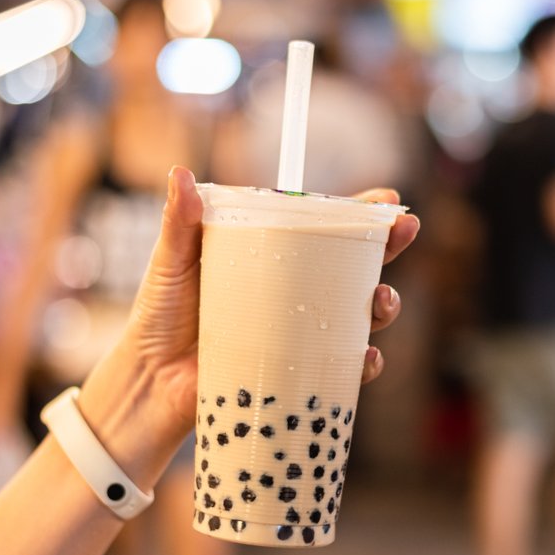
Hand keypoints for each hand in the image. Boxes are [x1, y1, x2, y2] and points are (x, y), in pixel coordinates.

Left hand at [77, 168, 419, 485]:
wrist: (150, 380)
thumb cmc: (160, 315)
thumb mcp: (171, 261)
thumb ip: (179, 221)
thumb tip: (181, 174)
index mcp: (271, 257)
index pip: (323, 230)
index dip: (361, 216)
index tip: (389, 202)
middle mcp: (293, 293)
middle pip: (355, 268)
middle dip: (389, 251)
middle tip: (405, 234)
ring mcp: (300, 333)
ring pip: (360, 317)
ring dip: (384, 306)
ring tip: (382, 300)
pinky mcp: (297, 372)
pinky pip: (342, 369)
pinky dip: (363, 364)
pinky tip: (367, 357)